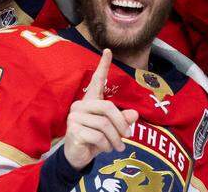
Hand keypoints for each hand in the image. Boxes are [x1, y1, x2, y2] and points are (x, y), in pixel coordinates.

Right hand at [63, 49, 139, 169]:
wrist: (78, 156)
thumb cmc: (96, 139)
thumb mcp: (113, 129)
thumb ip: (123, 120)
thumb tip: (134, 114)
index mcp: (91, 101)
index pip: (97, 81)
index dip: (103, 66)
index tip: (108, 50)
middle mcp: (80, 106)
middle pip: (108, 107)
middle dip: (122, 124)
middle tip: (129, 136)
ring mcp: (74, 117)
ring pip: (104, 124)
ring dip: (115, 138)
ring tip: (117, 146)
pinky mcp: (72, 130)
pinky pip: (98, 135)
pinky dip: (106, 144)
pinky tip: (105, 149)